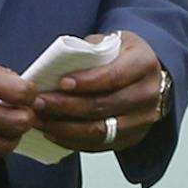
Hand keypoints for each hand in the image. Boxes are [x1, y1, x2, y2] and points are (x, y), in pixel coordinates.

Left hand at [31, 32, 168, 153]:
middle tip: (39, 102)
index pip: (114, 76)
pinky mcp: (132, 138)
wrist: (149, 77)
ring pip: (99, 131)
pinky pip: (98, 146)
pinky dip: (72, 140)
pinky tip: (52, 131)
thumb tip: (59, 62)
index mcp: (144, 64)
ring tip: (39, 119)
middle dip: (66, 106)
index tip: (61, 82)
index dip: (86, 81)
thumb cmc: (125, 56)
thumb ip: (90, 49)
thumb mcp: (113, 41)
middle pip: (103, 106)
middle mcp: (148, 95)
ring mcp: (142, 120)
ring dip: (64, 127)